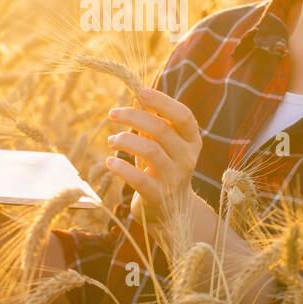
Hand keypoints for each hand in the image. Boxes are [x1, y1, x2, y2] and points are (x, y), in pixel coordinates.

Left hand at [106, 86, 202, 224]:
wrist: (172, 212)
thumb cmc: (163, 168)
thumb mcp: (162, 143)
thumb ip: (153, 121)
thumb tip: (138, 94)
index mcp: (192, 141)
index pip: (182, 115)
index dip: (162, 102)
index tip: (140, 92)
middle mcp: (188, 158)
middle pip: (161, 129)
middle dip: (134, 117)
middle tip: (113, 114)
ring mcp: (175, 178)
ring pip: (150, 150)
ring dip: (125, 140)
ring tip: (112, 140)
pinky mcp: (158, 196)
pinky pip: (138, 179)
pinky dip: (121, 168)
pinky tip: (110, 162)